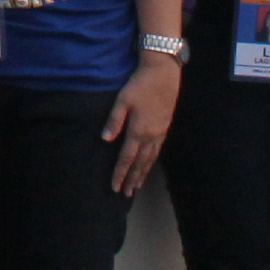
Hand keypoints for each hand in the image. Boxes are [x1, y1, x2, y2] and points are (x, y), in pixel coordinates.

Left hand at [103, 52, 181, 194]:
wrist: (163, 75)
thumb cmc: (139, 85)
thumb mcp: (122, 100)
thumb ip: (114, 121)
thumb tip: (104, 140)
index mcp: (138, 131)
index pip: (127, 158)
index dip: (120, 173)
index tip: (114, 187)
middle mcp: (151, 136)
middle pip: (140, 163)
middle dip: (132, 179)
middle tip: (125, 194)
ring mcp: (159, 133)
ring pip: (150, 159)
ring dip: (142, 174)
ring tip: (136, 186)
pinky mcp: (164, 128)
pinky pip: (157, 151)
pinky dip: (151, 162)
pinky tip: (148, 166)